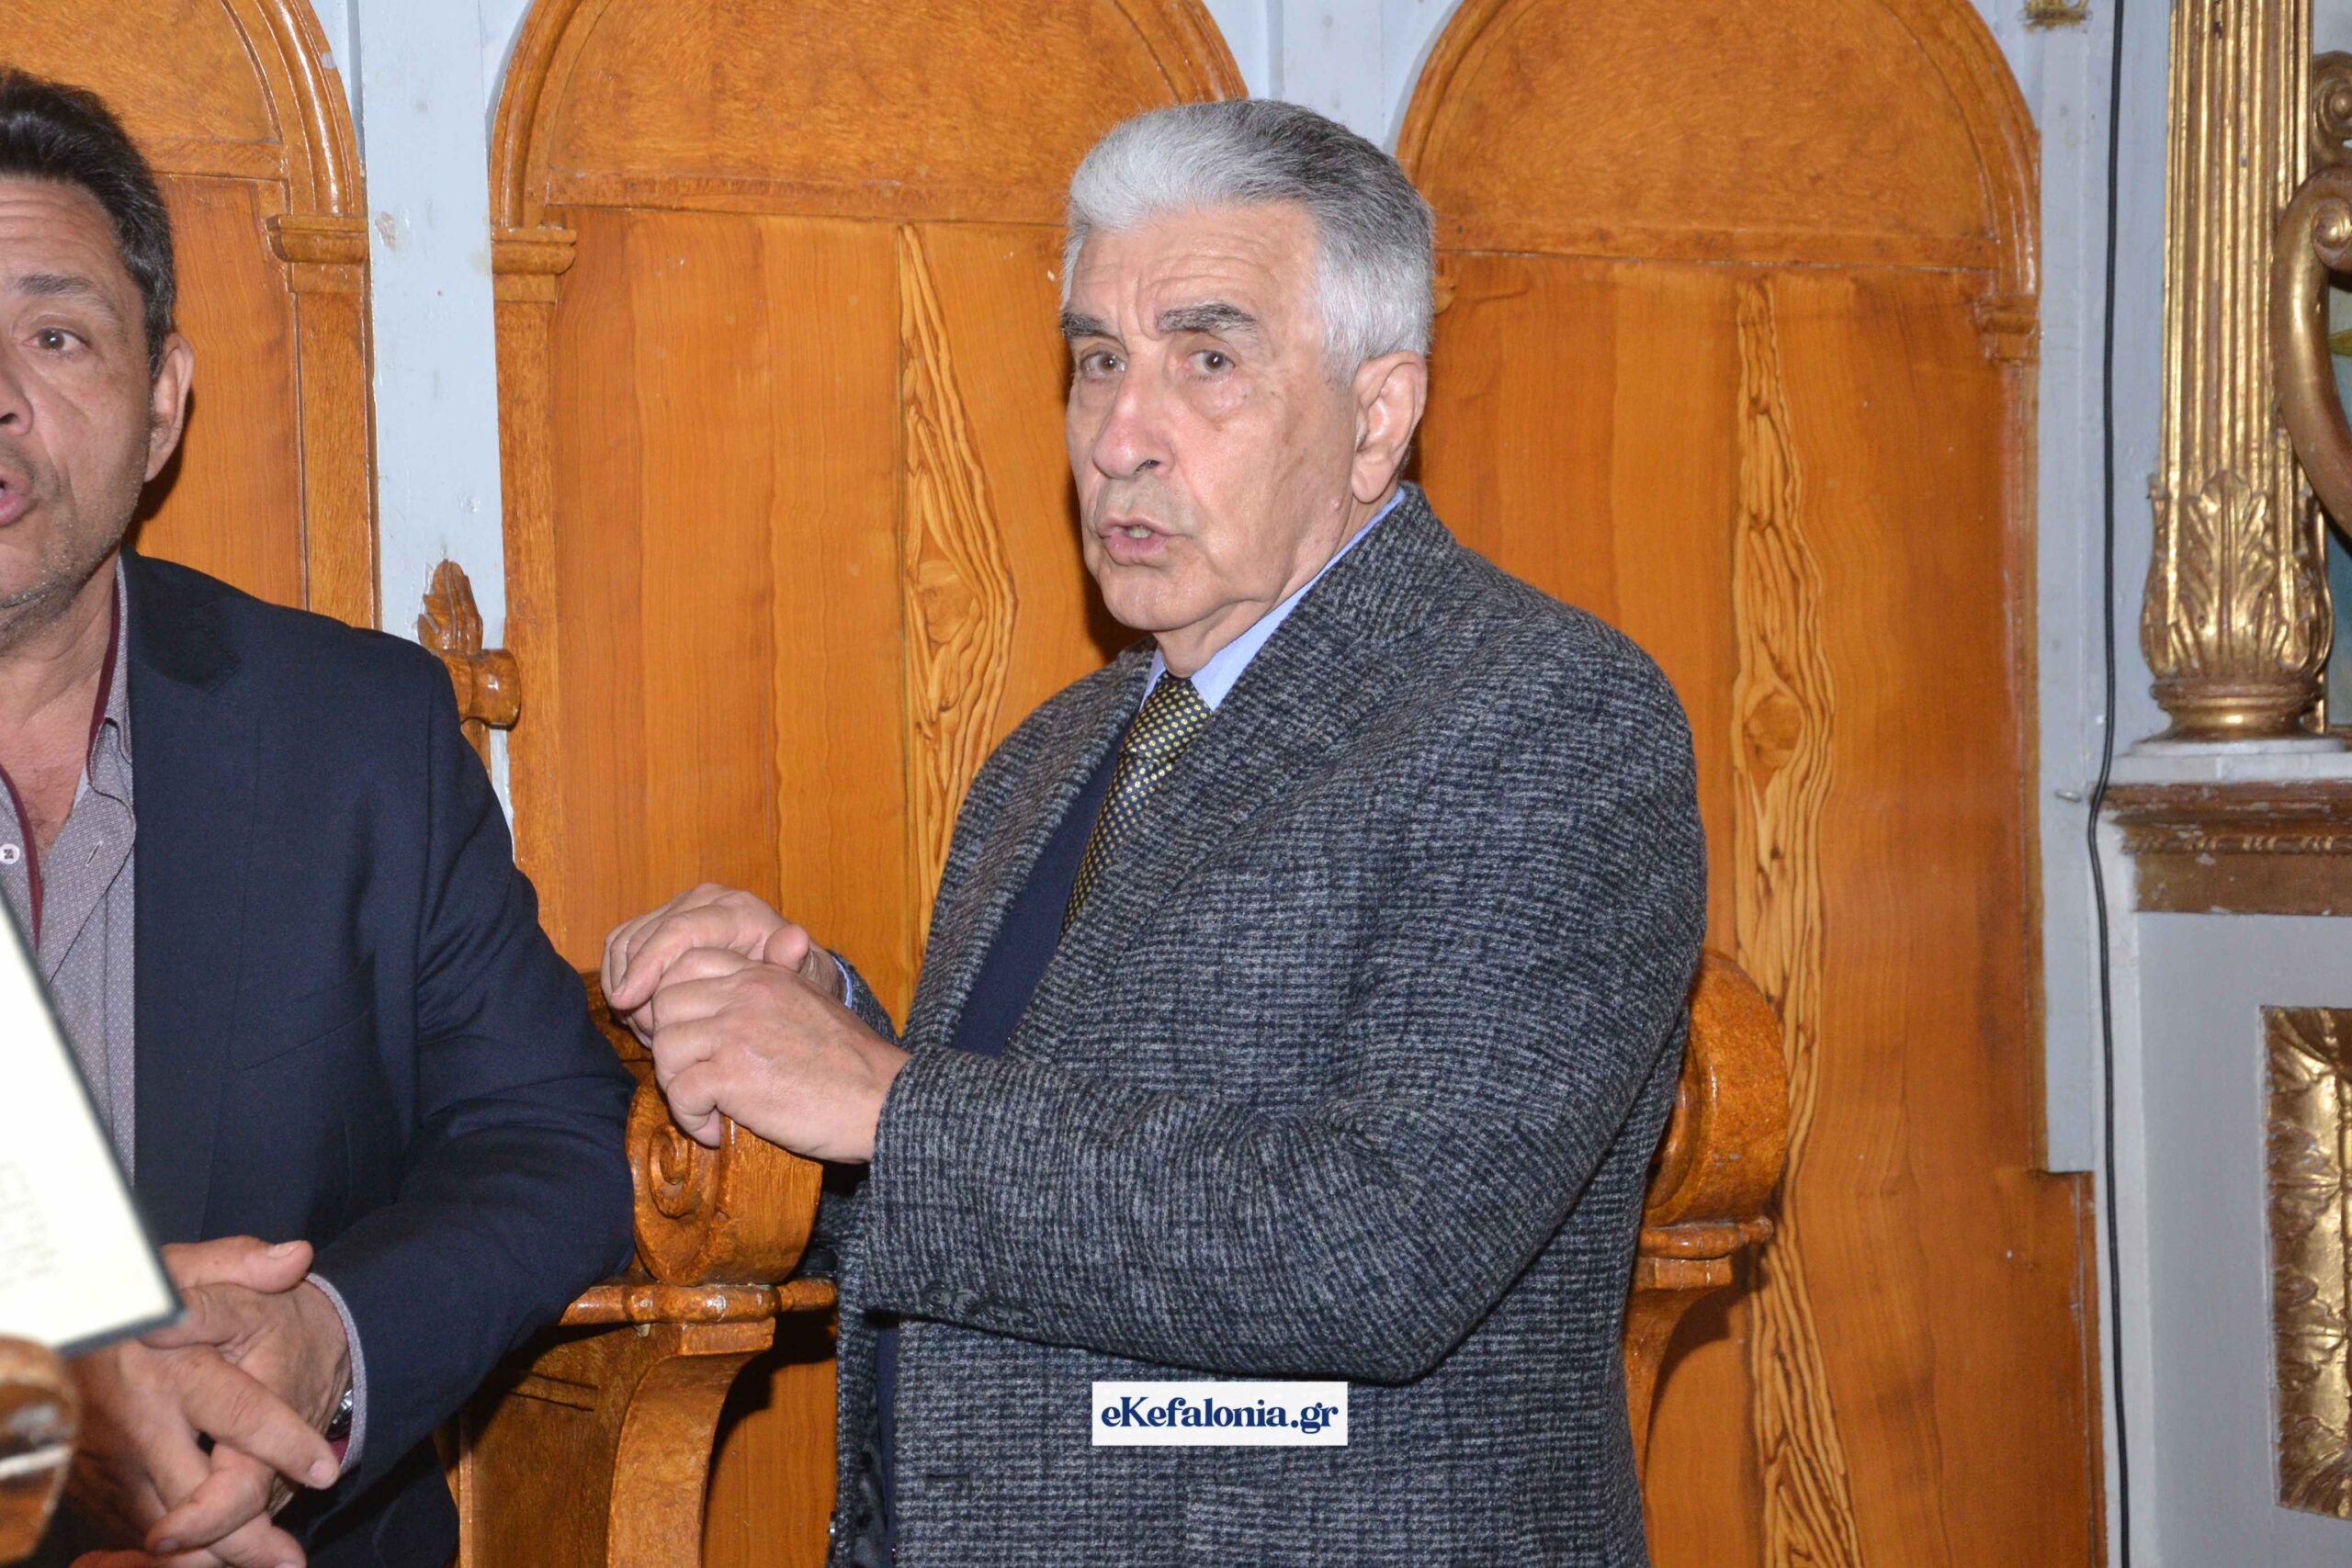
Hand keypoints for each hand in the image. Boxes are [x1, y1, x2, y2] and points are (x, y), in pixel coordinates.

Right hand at [67, 1238, 340, 1567]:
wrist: (82, 1325)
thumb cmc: (148, 1294)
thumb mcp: (191, 1265)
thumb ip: (241, 1261)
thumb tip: (296, 1257)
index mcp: (160, 1355)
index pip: (236, 1410)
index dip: (283, 1442)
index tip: (325, 1467)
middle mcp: (129, 1411)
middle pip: (195, 1489)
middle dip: (245, 1530)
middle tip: (292, 1558)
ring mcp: (103, 1454)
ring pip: (162, 1520)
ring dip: (213, 1551)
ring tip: (270, 1562)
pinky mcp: (89, 1481)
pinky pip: (134, 1525)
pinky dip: (175, 1550)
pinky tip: (213, 1557)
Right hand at [603, 885, 838, 1041]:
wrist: (786, 967)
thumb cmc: (792, 978)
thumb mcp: (801, 976)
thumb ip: (791, 962)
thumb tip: (793, 941)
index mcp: (737, 910)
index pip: (678, 931)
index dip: (646, 966)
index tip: (625, 1001)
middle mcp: (706, 901)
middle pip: (645, 939)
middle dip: (634, 987)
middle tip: (649, 1033)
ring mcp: (680, 907)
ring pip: (625, 941)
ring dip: (624, 985)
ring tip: (649, 1027)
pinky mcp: (660, 920)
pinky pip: (621, 944)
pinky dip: (620, 977)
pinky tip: (639, 1010)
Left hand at [643, 948, 909, 1161]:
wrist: (881, 1098)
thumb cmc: (853, 1060)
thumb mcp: (814, 999)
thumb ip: (781, 978)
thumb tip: (772, 958)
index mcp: (763, 975)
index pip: (689, 962)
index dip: (677, 999)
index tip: (691, 1034)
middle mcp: (745, 995)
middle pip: (666, 1004)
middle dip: (671, 1044)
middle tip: (692, 1075)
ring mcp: (736, 1032)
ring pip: (666, 1047)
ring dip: (677, 1084)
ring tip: (704, 1107)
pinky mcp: (733, 1075)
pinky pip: (680, 1092)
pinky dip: (690, 1118)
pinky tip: (714, 1131)